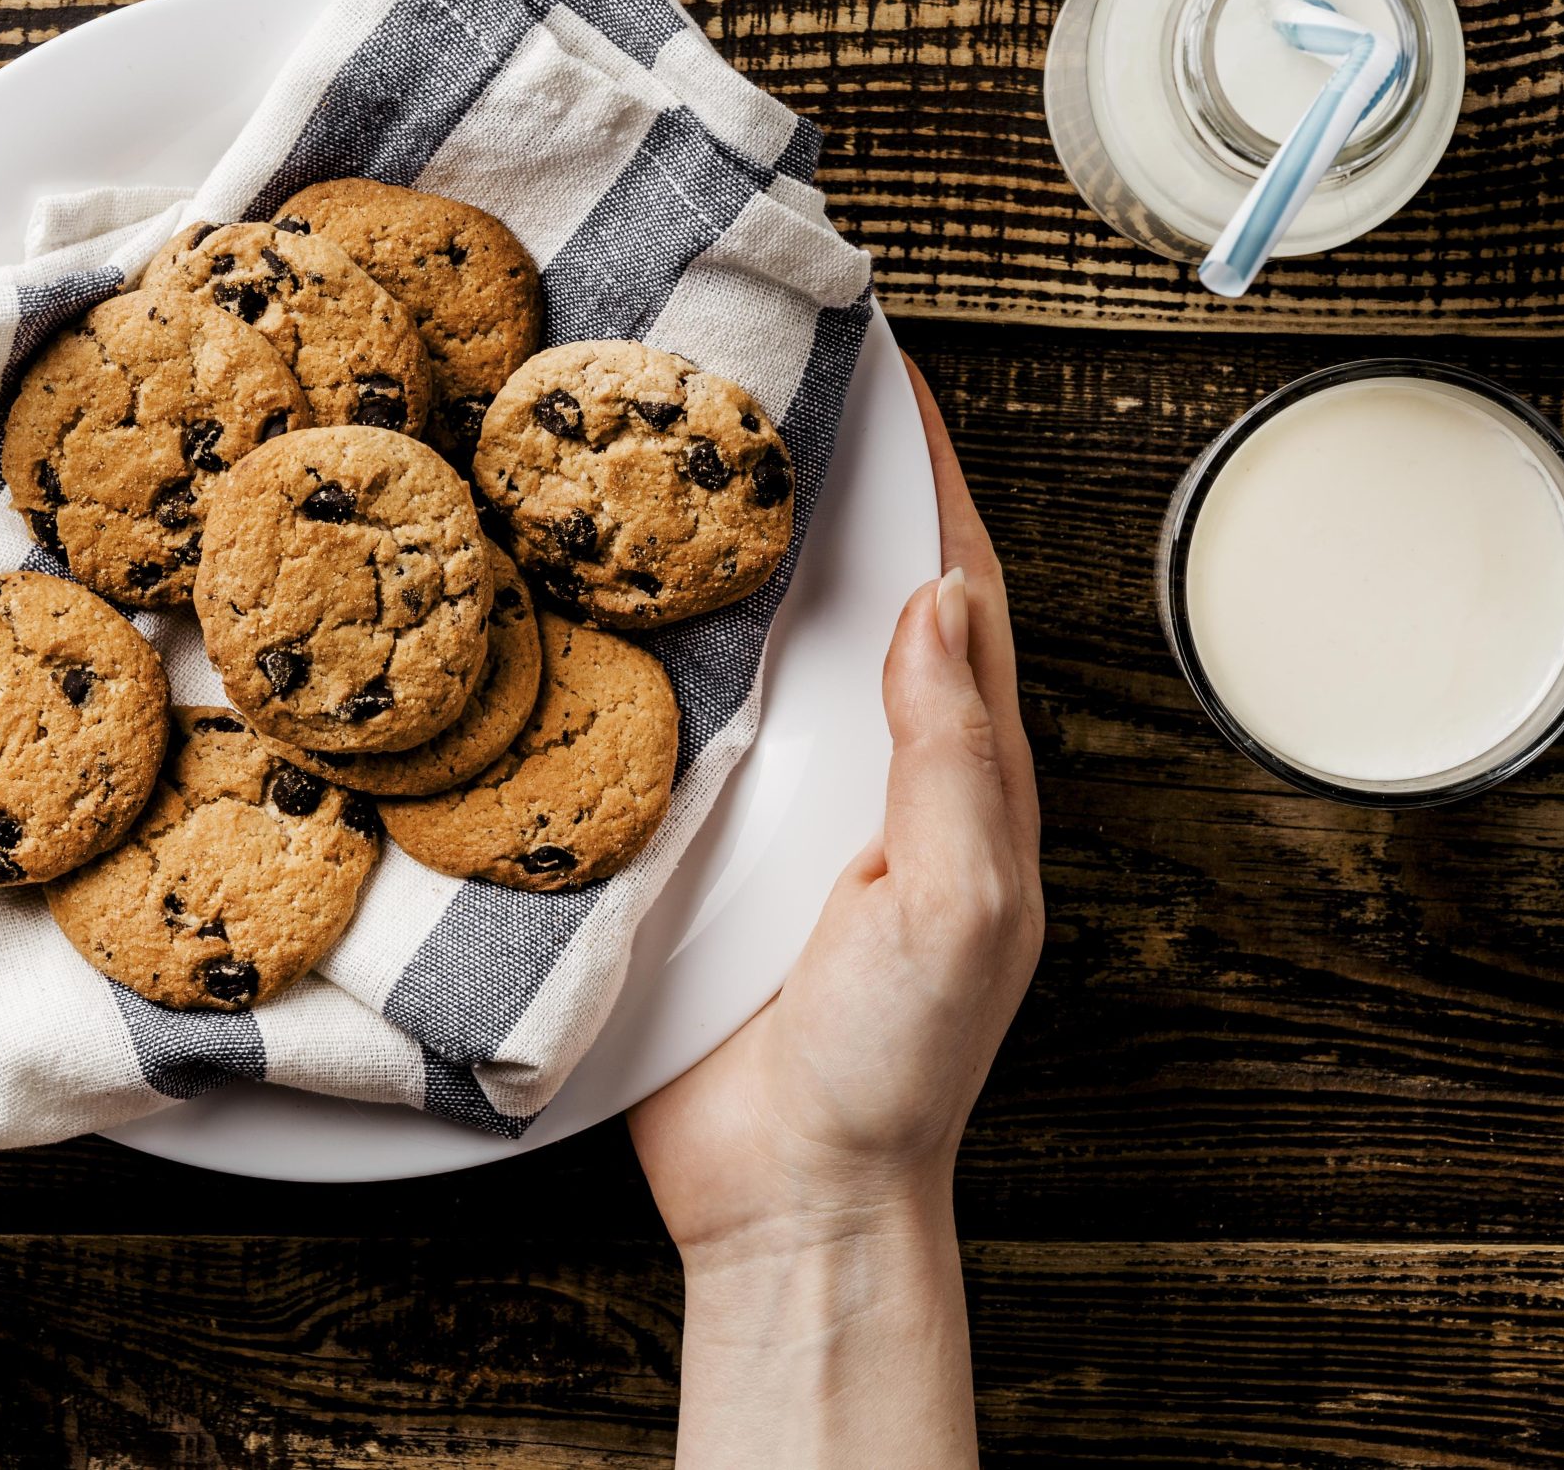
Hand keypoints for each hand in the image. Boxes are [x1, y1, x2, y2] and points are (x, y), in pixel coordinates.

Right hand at [631, 353, 1041, 1258]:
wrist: (786, 1194)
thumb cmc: (894, 1067)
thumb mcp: (956, 908)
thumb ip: (953, 758)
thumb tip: (941, 597)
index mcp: (964, 773)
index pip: (957, 586)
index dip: (929, 473)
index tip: (889, 370)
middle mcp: (879, 770)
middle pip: (857, 592)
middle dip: (826, 483)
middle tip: (761, 376)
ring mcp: (788, 806)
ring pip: (764, 648)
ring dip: (733, 554)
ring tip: (673, 457)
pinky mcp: (701, 842)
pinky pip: (683, 722)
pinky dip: (658, 652)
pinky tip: (599, 607)